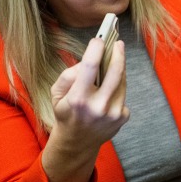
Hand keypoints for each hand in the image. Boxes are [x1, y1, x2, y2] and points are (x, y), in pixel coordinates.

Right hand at [42, 37, 128, 181]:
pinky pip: (123, 94)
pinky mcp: (123, 117)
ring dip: (119, 69)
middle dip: (118, 54)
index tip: (99, 39)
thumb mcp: (57, 94)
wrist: (77, 142)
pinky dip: (117, 88)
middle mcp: (98, 106)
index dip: (96, 50)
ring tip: (115, 59)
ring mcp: (113, 113)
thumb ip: (70, 75)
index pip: (90, 68)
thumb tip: (89, 61)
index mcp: (78, 99)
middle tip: (118, 43)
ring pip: (121, 82)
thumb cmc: (66, 112)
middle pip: (115, 72)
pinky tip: (110, 88)